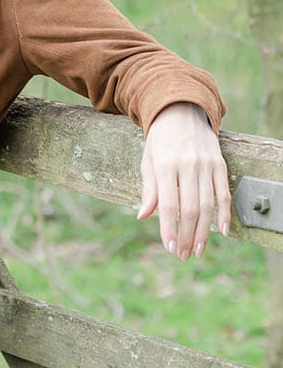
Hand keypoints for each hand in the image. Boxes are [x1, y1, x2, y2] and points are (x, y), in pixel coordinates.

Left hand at [137, 102, 230, 259]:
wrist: (180, 113)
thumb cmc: (159, 141)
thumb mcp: (148, 161)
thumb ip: (149, 189)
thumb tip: (143, 216)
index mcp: (165, 165)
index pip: (168, 204)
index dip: (169, 227)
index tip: (170, 247)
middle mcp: (188, 166)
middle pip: (190, 208)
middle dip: (187, 235)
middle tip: (183, 255)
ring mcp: (206, 165)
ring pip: (208, 205)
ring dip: (204, 231)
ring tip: (198, 250)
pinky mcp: (220, 165)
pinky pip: (224, 193)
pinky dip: (224, 214)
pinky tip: (221, 231)